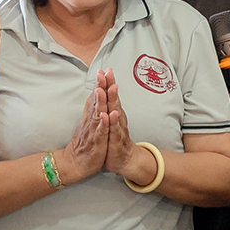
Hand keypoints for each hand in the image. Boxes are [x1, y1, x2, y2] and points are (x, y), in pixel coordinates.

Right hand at [55, 82, 108, 185]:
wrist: (75, 163)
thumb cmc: (84, 142)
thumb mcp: (88, 123)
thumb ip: (91, 108)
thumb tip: (94, 93)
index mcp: (90, 116)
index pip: (95, 97)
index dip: (100, 83)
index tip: (104, 70)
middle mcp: (90, 121)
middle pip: (95, 101)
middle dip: (100, 87)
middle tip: (103, 72)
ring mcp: (92, 131)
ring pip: (97, 114)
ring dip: (100, 102)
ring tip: (102, 89)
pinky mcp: (96, 142)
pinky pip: (99, 132)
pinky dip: (103, 124)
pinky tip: (105, 116)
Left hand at [102, 69, 157, 185]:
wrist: (125, 160)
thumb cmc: (116, 140)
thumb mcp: (110, 121)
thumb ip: (109, 107)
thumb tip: (106, 92)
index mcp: (114, 113)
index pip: (110, 96)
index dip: (107, 83)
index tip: (104, 69)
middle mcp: (118, 118)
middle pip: (114, 99)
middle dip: (110, 85)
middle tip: (108, 72)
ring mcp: (118, 129)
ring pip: (115, 112)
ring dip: (112, 100)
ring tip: (110, 88)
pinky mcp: (116, 140)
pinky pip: (114, 130)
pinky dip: (112, 122)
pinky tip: (110, 114)